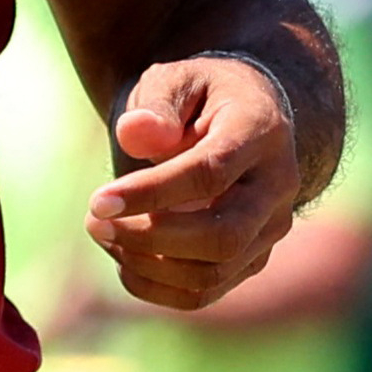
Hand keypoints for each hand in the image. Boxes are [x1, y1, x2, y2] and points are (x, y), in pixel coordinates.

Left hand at [87, 55, 302, 309]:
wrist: (240, 116)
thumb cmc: (199, 94)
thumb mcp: (175, 80)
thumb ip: (156, 105)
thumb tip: (136, 135)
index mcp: (261, 131)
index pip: (210, 174)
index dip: (152, 193)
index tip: (97, 201)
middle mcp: (278, 186)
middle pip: (223, 236)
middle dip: (149, 238)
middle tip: (93, 222)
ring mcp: (270, 228)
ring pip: (213, 272)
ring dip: (146, 264)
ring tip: (101, 232)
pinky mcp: (252, 258)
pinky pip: (205, 291)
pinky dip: (156, 287)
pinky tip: (122, 258)